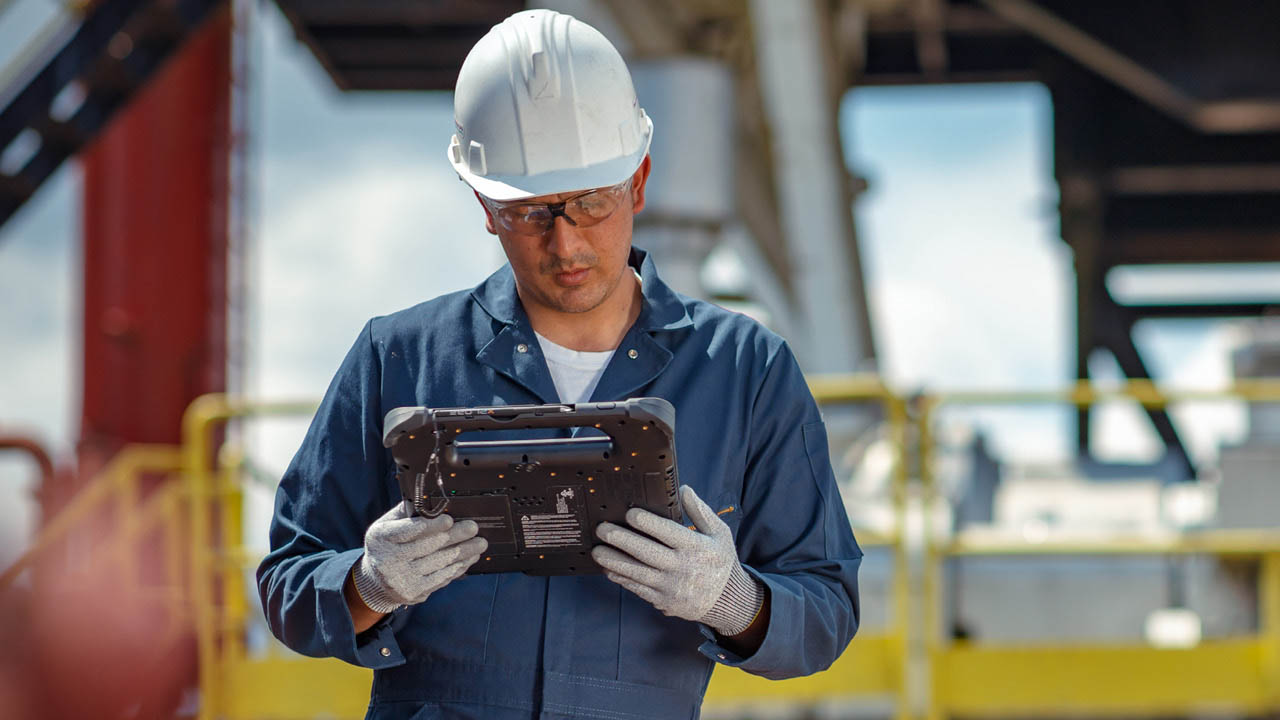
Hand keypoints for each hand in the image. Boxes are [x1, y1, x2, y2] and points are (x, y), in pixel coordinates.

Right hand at [352, 502, 487, 612]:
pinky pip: (441, 578)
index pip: (407, 531)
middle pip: (428, 547)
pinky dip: (458, 567)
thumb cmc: (388, 544)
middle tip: (473, 527)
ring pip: (439, 564)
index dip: (429, 526)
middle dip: (454, 536)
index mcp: (380, 538)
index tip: (449, 520)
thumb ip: (405, 512)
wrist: (377, 580)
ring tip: (480, 543)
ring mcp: (401, 580)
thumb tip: (429, 502)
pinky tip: (470, 558)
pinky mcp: (415, 593)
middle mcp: (388, 561)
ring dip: (463, 553)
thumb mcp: (386, 524)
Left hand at [592, 485, 762, 635]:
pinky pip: (639, 589)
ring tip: (597, 551)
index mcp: (697, 548)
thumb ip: (700, 511)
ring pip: (638, 573)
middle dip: (622, 540)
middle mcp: (683, 568)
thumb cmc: (720, 560)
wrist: (727, 599)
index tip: (630, 514)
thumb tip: (683, 489)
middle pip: (647, 553)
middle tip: (602, 529)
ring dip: (614, 561)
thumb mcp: (719, 533)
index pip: (669, 533)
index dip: (648, 523)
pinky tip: (609, 569)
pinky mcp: (664, 601)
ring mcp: (671, 587)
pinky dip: (622, 579)